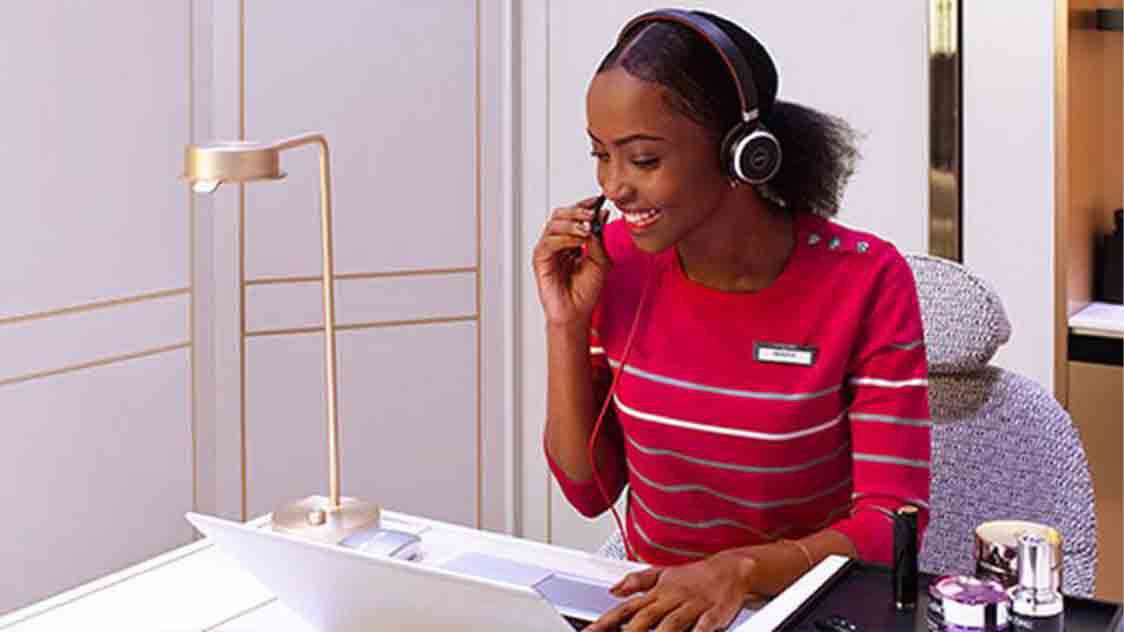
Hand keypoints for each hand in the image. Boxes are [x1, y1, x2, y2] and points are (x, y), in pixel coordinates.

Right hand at [532, 197, 611, 327]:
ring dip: (571, 224)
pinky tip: (578, 241)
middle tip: (591, 214)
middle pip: (560, 215)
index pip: (573, 216)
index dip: (584, 205)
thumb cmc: (586, 291)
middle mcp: (557, 243)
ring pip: (553, 225)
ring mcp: (547, 251)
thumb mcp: (601, 260)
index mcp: (570, 240)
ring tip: (586, 229)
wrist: (578, 313)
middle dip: (577, 211)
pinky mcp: (540, 261)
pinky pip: (548, 242)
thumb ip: (599, 238)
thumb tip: (602, 214)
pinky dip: (564, 238)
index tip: (598, 200)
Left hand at [587, 551, 754, 631]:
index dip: (608, 620)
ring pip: (672, 623)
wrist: (732, 570)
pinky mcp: (714, 613)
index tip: (591, 631)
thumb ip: (638, 581)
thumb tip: (613, 589)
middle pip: (646, 617)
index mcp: (659, 592)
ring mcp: (692, 606)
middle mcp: (672, 599)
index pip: (628, 608)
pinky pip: (704, 626)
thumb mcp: (664, 575)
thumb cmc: (696, 577)